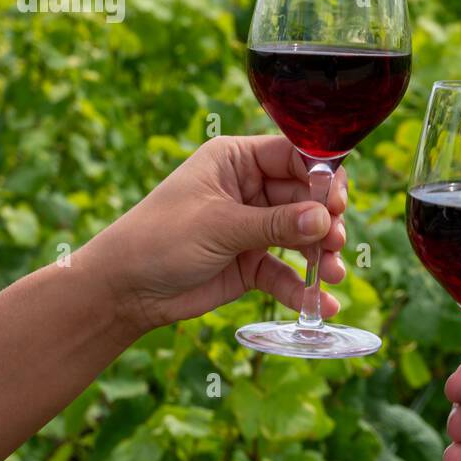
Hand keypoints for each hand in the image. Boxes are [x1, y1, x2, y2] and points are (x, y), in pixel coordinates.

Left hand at [81, 135, 347, 339]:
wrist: (123, 290)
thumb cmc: (159, 239)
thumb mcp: (219, 225)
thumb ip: (275, 223)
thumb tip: (325, 220)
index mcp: (236, 160)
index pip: (294, 156)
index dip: (321, 176)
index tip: (337, 202)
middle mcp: (249, 189)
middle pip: (305, 198)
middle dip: (325, 221)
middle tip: (336, 242)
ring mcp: (252, 227)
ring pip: (302, 235)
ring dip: (321, 254)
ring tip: (334, 273)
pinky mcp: (250, 263)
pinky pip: (285, 272)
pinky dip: (303, 287)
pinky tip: (321, 303)